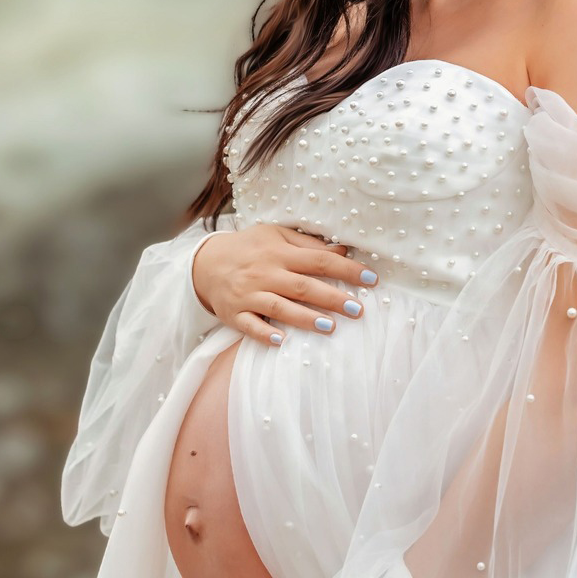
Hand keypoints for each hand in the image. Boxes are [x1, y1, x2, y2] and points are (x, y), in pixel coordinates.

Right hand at [190, 223, 376, 346]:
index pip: (319, 261)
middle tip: (358, 309)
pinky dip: (264, 334)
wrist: (205, 263)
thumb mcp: (276, 236)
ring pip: (279, 308)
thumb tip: (343, 251)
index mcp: (279, 253)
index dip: (347, 270)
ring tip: (330, 327)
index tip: (372, 279)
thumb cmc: (250, 248)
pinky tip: (280, 341)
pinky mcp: (234, 314)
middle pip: (303, 286)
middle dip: (332, 298)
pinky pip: (249, 326)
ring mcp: (249, 295)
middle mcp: (265, 274)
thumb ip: (308, 245)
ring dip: (305, 318)